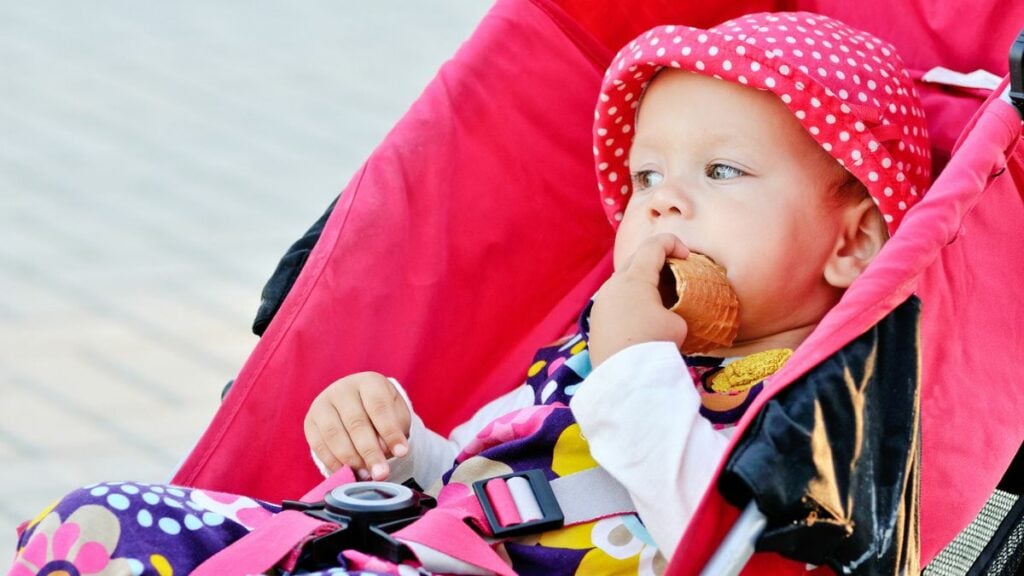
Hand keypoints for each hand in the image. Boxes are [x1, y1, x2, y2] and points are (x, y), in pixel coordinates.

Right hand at [304, 371, 410, 480]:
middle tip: (381, 473)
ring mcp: (323, 403)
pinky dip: (333, 462)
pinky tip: (347, 472)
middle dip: (370, 452)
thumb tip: (382, 451)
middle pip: (356, 422)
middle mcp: (343, 388)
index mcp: (369, 381)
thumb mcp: (396, 415)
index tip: (402, 453)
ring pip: (334, 434)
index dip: (390, 431)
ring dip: (351, 459)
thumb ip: (393, 430)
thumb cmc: (381, 412)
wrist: (358, 405)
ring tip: (365, 475)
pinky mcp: (310, 421)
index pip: (379, 406)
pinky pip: (319, 445)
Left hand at [589, 234, 689, 367]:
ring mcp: (601, 301)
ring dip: (640, 283)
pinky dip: (629, 301)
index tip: (687, 257)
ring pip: (622, 281)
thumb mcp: (677, 323)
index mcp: (635, 277)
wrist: (624, 375)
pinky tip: (640, 318)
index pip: (654, 246)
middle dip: (656, 261)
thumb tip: (665, 315)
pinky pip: (614, 301)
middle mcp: (613, 284)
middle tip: (674, 273)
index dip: (673, 244)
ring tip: (657, 298)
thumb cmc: (654, 343)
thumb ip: (673, 309)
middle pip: (635, 260)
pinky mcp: (595, 320)